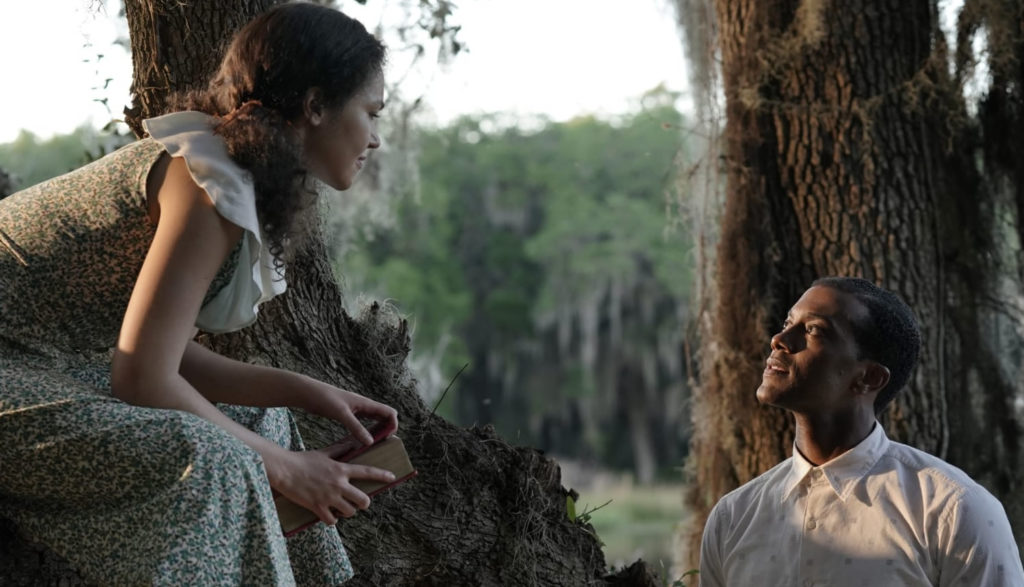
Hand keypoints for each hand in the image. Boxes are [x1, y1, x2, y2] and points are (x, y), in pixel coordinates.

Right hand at [264, 448, 395, 524]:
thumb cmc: (303, 460)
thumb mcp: (324, 453)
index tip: (392, 477)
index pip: (367, 472)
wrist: (284, 470)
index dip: (381, 475)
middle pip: (363, 500)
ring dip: (348, 512)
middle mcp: (338, 484)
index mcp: (341, 469)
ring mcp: (328, 497)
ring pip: (350, 512)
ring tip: (342, 508)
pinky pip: (332, 520)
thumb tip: (351, 442)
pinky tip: (329, 515)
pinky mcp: (317, 507)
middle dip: (364, 502)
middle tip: (358, 502)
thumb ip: (340, 449)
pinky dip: (332, 519)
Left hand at [303, 377, 398, 445]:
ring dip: (377, 430)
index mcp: (366, 403)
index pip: (389, 412)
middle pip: (384, 416)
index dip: (393, 424)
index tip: (388, 437)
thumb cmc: (325, 399)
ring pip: (373, 420)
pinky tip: (360, 441)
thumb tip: (371, 442)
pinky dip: (365, 432)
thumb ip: (356, 428)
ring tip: (374, 445)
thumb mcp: (342, 414)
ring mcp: (356, 410)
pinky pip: (362, 423)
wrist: (309, 393)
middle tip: (382, 444)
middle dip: (387, 429)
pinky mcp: (347, 414)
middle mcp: (363, 406)